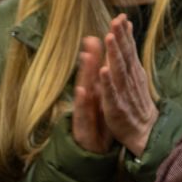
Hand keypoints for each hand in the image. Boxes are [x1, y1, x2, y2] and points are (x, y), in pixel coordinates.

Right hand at [71, 36, 111, 154]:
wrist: (93, 149)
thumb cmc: (96, 119)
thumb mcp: (98, 96)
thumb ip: (95, 75)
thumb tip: (95, 51)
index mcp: (93, 90)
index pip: (95, 69)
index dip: (98, 51)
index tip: (99, 33)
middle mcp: (86, 98)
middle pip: (87, 75)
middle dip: (90, 57)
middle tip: (92, 40)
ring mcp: (83, 111)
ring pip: (83, 90)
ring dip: (84, 74)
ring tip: (87, 57)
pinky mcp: (82, 126)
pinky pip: (81, 112)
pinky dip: (81, 101)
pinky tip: (81, 90)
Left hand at [96, 14, 158, 157]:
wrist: (144, 131)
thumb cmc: (136, 101)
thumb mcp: (135, 74)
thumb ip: (129, 53)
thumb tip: (126, 28)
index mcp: (133, 71)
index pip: (129, 49)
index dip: (125, 33)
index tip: (121, 16)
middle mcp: (130, 79)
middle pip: (125, 55)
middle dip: (120, 38)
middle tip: (116, 20)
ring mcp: (124, 93)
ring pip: (118, 71)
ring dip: (114, 54)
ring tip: (109, 38)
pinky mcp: (116, 107)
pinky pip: (112, 93)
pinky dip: (108, 82)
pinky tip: (103, 71)